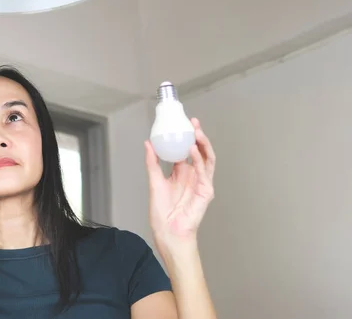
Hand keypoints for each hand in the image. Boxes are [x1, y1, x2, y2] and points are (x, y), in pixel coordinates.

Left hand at [145, 118, 215, 247]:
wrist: (168, 231)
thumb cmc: (162, 212)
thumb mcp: (154, 181)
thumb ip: (152, 162)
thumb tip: (148, 144)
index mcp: (182, 173)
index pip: (187, 150)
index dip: (186, 137)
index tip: (182, 123)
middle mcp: (193, 176)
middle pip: (200, 151)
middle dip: (198, 136)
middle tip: (193, 122)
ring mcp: (201, 183)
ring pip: (207, 159)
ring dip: (203, 144)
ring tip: (196, 131)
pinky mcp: (206, 191)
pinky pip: (204, 172)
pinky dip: (199, 160)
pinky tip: (193, 150)